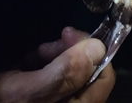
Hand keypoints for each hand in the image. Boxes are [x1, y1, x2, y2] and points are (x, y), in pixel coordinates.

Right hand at [0, 27, 114, 102]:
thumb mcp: (26, 92)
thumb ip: (64, 74)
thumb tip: (98, 48)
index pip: (104, 79)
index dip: (92, 53)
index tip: (71, 35)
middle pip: (88, 72)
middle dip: (69, 52)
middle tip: (47, 46)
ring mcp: (58, 99)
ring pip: (72, 68)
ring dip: (55, 54)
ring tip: (36, 54)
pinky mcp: (45, 93)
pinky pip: (55, 71)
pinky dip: (43, 61)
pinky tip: (27, 62)